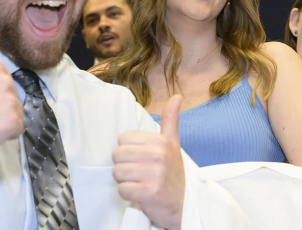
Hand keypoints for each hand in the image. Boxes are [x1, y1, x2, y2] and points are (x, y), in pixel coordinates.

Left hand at [113, 95, 184, 229]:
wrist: (184, 204)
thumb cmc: (173, 173)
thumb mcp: (173, 143)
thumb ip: (171, 119)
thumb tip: (177, 96)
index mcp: (160, 141)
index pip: (123, 139)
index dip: (128, 151)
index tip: (141, 159)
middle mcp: (158, 155)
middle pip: (117, 155)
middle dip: (124, 166)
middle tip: (139, 173)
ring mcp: (153, 174)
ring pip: (117, 173)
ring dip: (125, 181)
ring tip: (140, 183)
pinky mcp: (148, 192)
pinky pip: (122, 189)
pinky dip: (128, 194)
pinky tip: (140, 194)